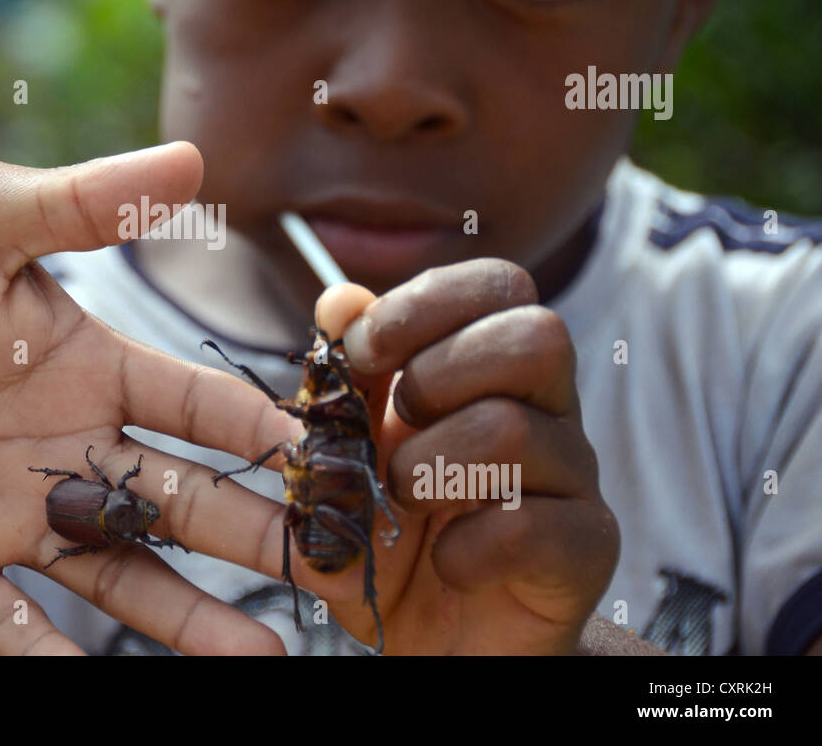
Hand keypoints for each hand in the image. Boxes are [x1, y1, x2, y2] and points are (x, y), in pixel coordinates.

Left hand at [0, 140, 292, 653]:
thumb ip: (84, 202)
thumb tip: (194, 159)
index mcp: (86, 365)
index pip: (193, 403)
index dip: (255, 429)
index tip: (320, 456)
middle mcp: (64, 446)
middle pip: (179, 500)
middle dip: (256, 534)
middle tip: (333, 568)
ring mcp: (7, 509)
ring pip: (116, 573)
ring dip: (185, 617)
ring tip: (262, 656)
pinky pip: (3, 619)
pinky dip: (46, 652)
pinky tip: (92, 684)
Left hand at [207, 259, 619, 653]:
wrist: (433, 640)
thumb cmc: (394, 529)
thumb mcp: (348, 449)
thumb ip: (346, 375)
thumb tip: (339, 299)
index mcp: (496, 368)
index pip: (500, 283)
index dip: (425, 303)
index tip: (364, 351)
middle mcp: (549, 412)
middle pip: (538, 334)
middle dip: (440, 373)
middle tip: (399, 426)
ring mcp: (575, 481)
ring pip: (515, 429)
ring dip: (431, 466)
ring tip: (403, 501)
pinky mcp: (585, 552)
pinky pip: (530, 528)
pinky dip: (463, 549)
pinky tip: (445, 564)